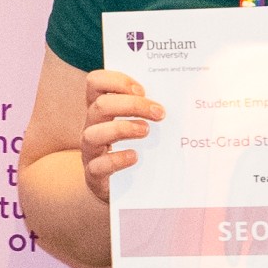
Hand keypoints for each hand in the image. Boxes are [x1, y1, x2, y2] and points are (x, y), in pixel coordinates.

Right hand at [76, 69, 167, 206]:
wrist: (117, 186)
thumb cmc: (132, 146)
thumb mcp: (135, 123)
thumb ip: (148, 109)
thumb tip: (178, 98)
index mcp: (100, 108)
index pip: (95, 82)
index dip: (117, 81)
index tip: (143, 90)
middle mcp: (91, 126)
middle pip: (101, 105)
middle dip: (132, 105)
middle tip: (159, 113)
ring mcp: (90, 151)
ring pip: (93, 133)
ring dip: (122, 128)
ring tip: (146, 131)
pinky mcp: (94, 174)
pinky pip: (98, 165)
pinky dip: (117, 159)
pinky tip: (135, 157)